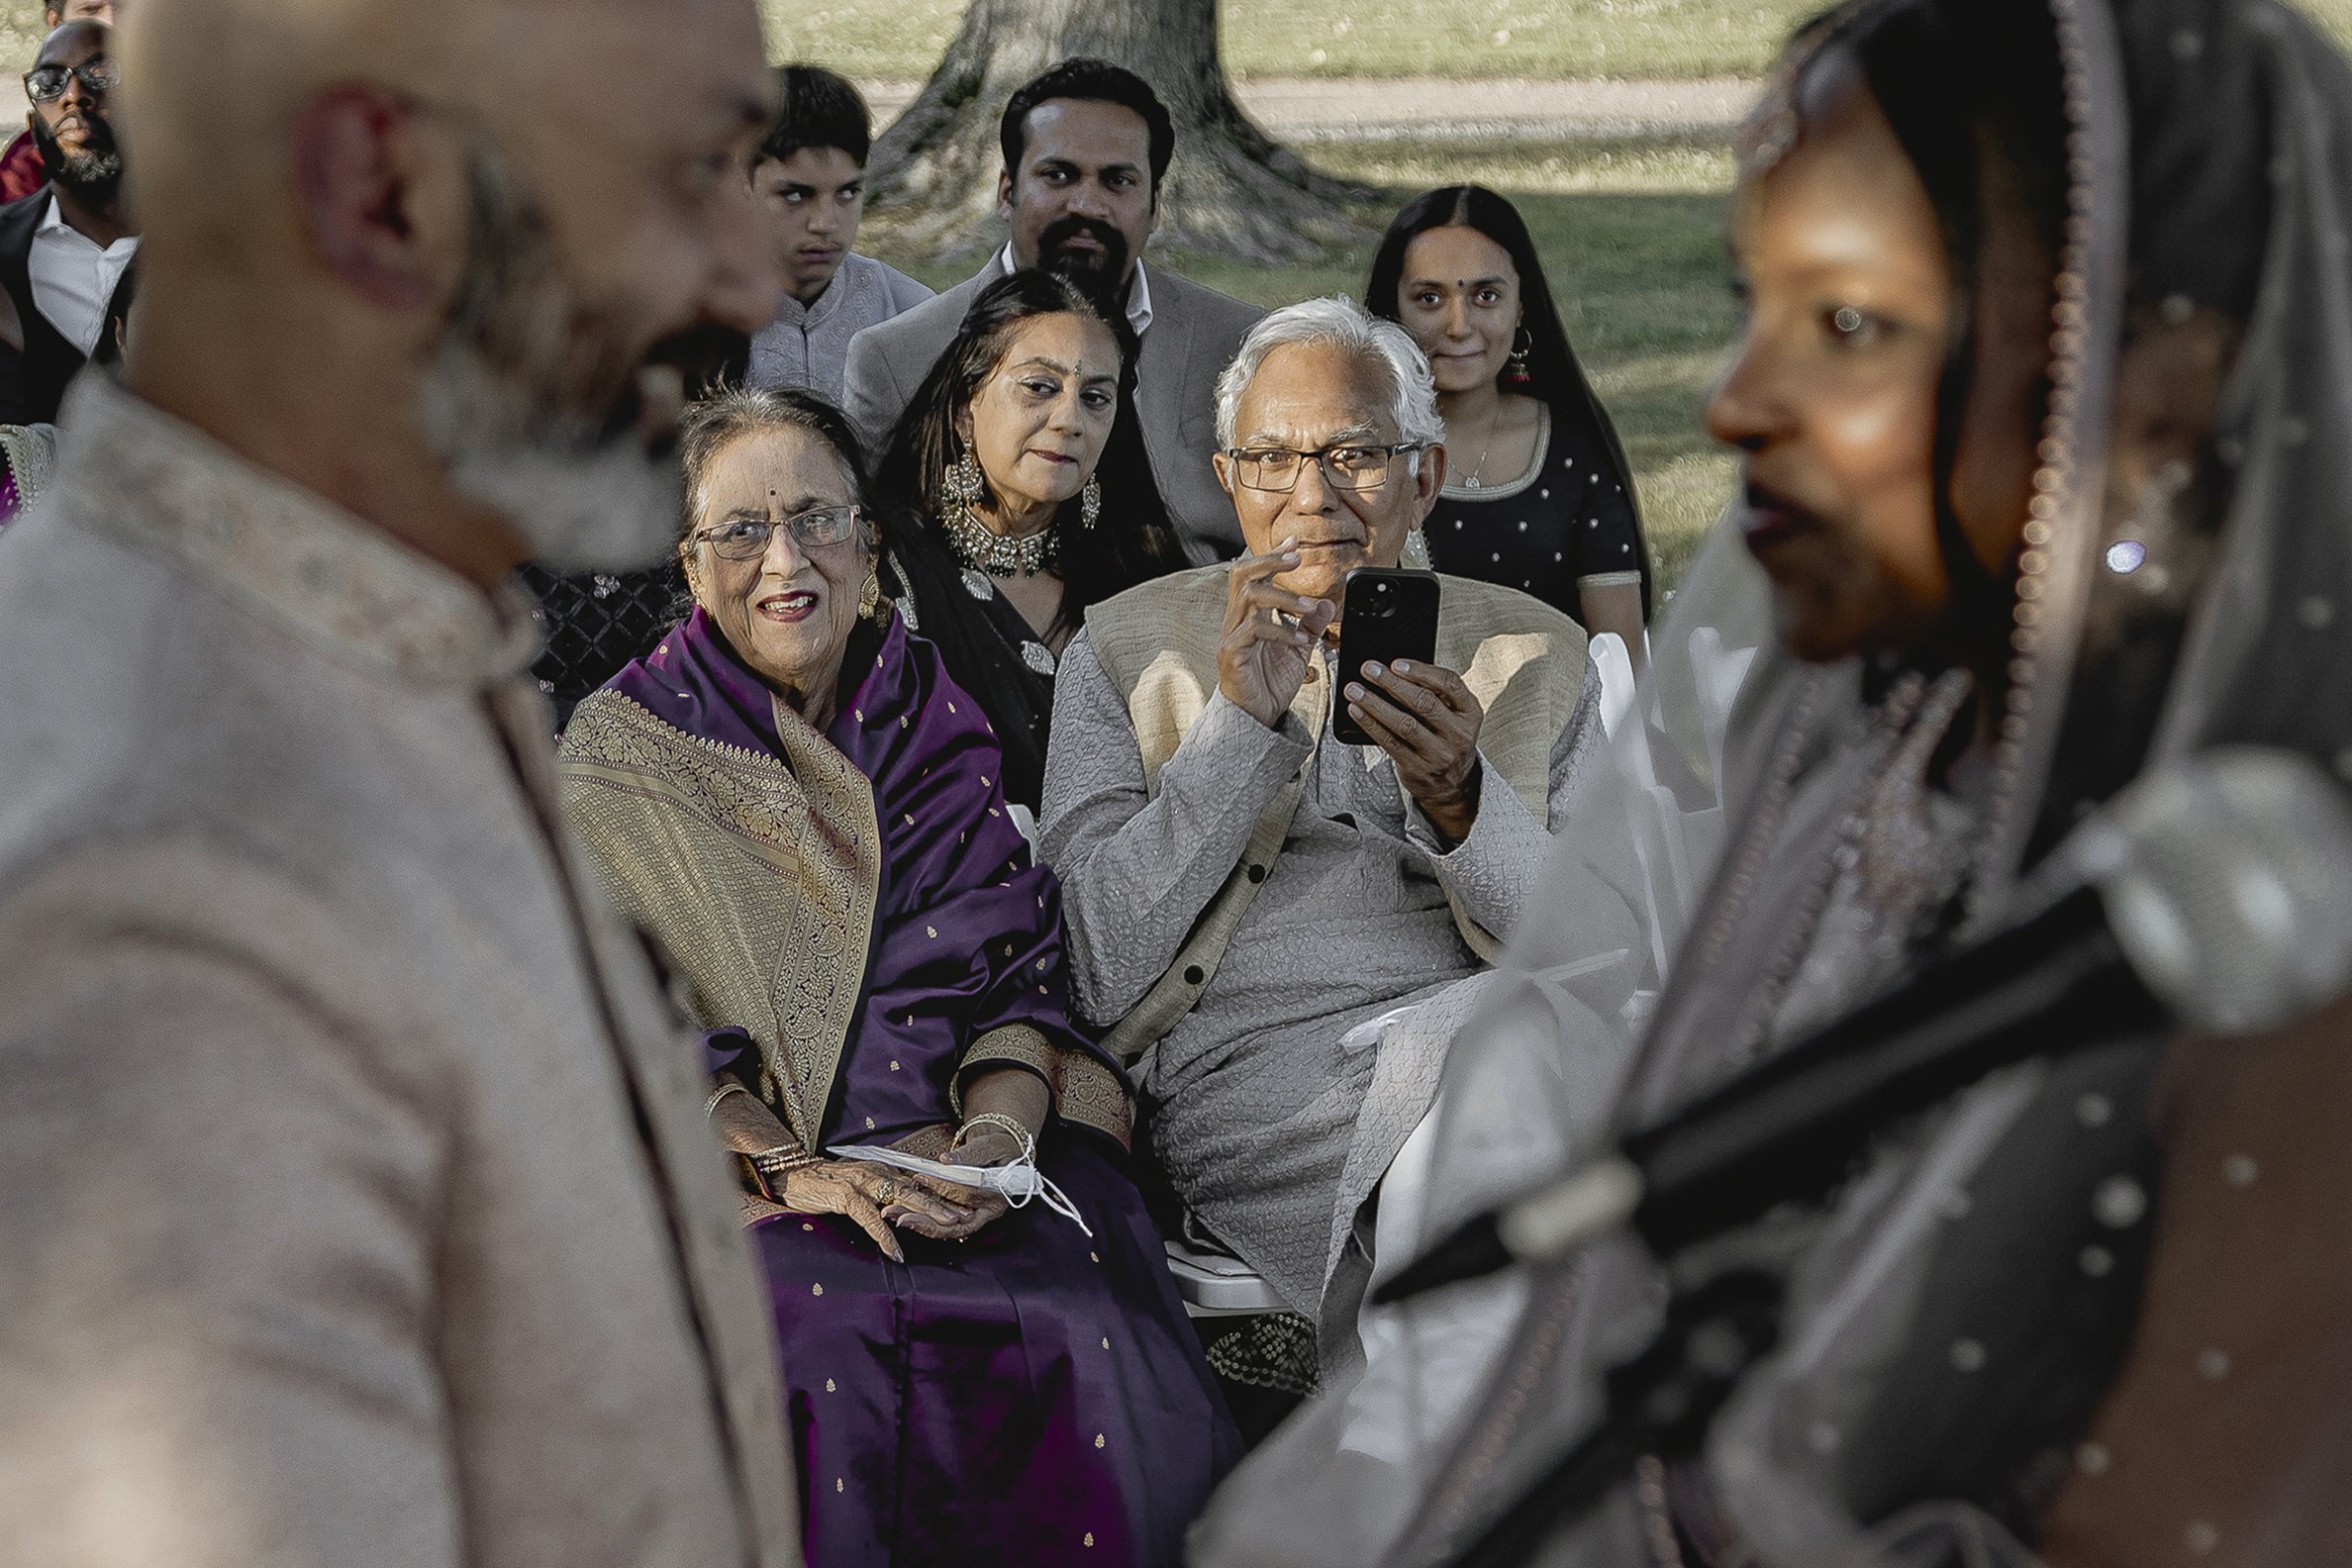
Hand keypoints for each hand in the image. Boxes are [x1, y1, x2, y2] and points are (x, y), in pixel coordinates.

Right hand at [764, 1157, 976, 1260]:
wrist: (792, 1175)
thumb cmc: (827, 1184)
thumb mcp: (861, 1185)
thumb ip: (883, 1193)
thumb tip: (906, 1210)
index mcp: (883, 1169)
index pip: (919, 1182)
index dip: (944, 1195)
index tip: (966, 1206)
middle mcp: (877, 1172)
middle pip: (918, 1188)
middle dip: (945, 1202)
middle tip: (967, 1216)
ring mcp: (861, 1182)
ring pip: (900, 1197)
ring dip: (924, 1213)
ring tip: (945, 1227)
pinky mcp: (845, 1195)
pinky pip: (870, 1216)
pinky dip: (884, 1234)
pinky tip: (897, 1250)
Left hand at [892, 1124, 1024, 1239]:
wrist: (1000, 1155)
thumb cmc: (999, 1148)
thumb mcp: (990, 1146)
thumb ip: (970, 1154)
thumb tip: (946, 1161)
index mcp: (999, 1197)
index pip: (969, 1194)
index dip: (945, 1187)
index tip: (921, 1177)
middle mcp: (987, 1213)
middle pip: (955, 1224)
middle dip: (925, 1221)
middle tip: (898, 1217)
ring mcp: (974, 1218)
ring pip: (945, 1228)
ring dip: (918, 1224)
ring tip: (892, 1216)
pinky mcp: (961, 1218)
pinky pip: (941, 1224)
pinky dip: (922, 1220)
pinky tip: (901, 1215)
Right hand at [1219, 540, 1336, 729]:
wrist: (1256, 717)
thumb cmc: (1269, 683)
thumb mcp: (1298, 649)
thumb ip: (1310, 625)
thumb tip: (1325, 602)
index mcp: (1249, 614)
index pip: (1255, 574)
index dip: (1273, 555)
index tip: (1294, 541)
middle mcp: (1236, 620)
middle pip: (1242, 574)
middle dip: (1270, 561)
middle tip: (1297, 558)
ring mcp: (1231, 635)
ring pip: (1250, 597)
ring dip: (1285, 598)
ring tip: (1309, 608)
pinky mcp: (1231, 653)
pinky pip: (1254, 630)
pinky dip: (1281, 631)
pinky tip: (1300, 640)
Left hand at [1343, 658, 1485, 842]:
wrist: (1452, 784)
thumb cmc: (1447, 738)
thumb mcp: (1454, 715)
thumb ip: (1435, 693)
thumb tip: (1394, 670)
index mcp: (1470, 712)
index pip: (1449, 684)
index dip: (1421, 671)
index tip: (1396, 663)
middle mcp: (1459, 734)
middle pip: (1424, 703)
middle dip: (1392, 683)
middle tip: (1368, 669)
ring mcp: (1439, 754)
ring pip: (1404, 724)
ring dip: (1375, 704)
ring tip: (1354, 690)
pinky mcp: (1418, 768)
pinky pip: (1390, 743)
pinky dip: (1371, 724)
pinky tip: (1357, 711)